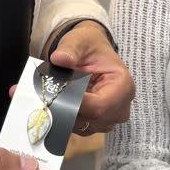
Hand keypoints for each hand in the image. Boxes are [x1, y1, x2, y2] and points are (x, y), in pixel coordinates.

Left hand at [47, 22, 134, 136]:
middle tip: (45, 95)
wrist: (92, 52)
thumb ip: (70, 50)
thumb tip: (60, 59)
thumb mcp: (79, 41)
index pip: (99, 107)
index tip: (53, 95)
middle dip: (66, 109)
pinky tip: (58, 102)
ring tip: (52, 96)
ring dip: (64, 114)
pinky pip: (79, 128)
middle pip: (90, 120)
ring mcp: (110, 118)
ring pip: (83, 126)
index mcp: (123, 86)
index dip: (74, 104)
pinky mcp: (97, 123)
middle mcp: (120, 107)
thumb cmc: (89, 46)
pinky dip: (65, 117)